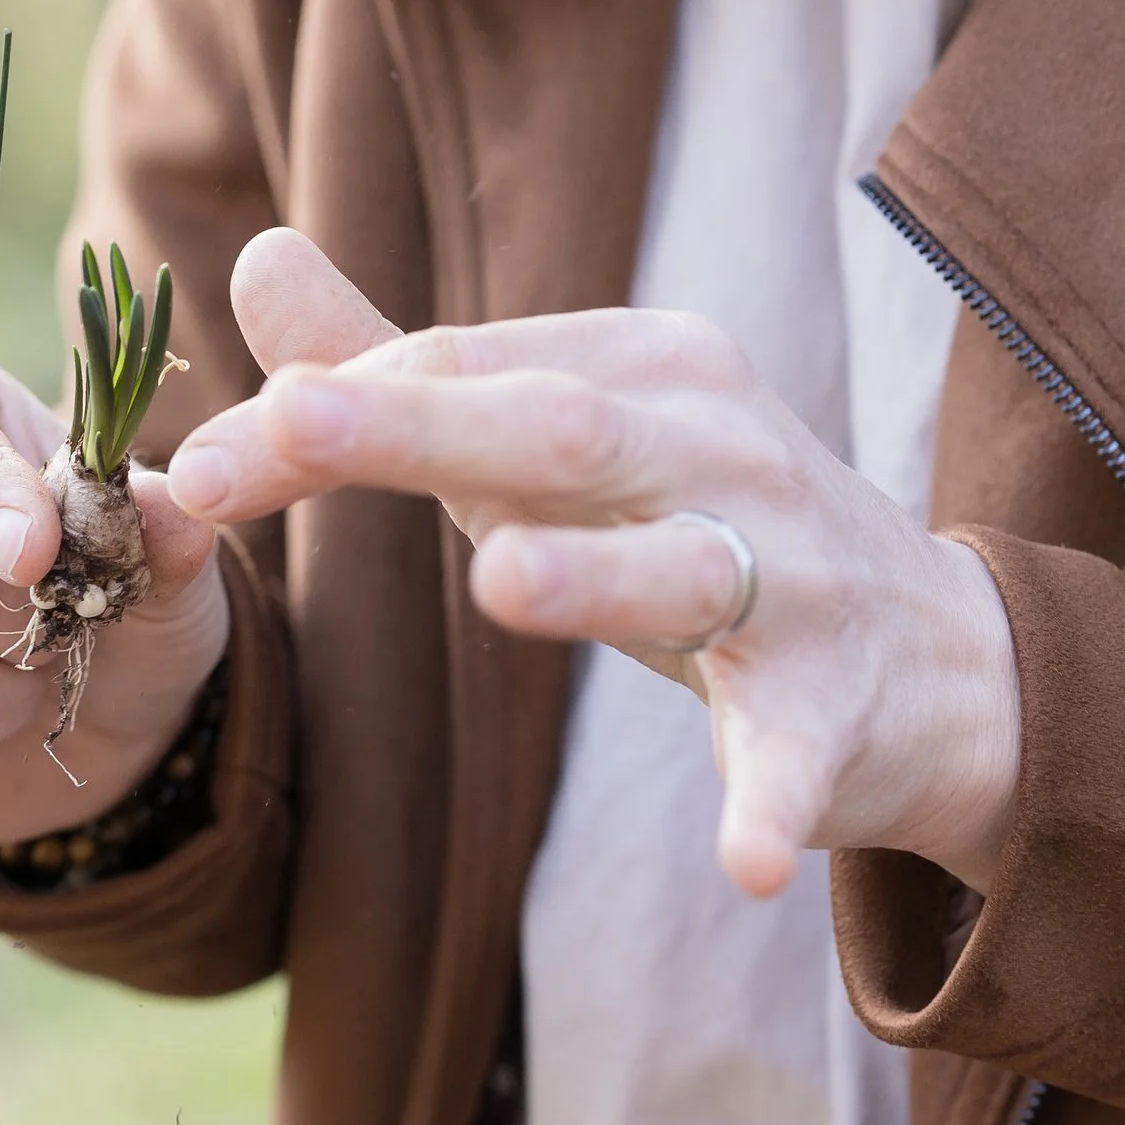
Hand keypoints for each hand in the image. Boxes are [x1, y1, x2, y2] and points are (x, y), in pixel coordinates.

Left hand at [165, 230, 1019, 897]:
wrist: (932, 657)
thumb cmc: (693, 528)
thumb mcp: (541, 446)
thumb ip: (400, 368)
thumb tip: (252, 258)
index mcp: (636, 370)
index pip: (456, 372)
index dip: (321, 416)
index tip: (191, 471)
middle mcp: (714, 444)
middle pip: (556, 429)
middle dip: (414, 429)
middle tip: (288, 428)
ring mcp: (787, 569)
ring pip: (683, 565)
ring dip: (596, 575)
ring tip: (505, 581)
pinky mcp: (839, 698)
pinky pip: (798, 748)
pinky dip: (773, 799)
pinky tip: (746, 866)